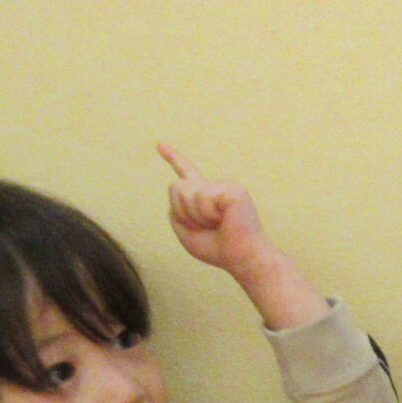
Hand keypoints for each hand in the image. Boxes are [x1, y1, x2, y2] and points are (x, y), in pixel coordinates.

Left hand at [159, 142, 272, 276]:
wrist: (242, 258)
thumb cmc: (219, 250)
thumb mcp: (187, 234)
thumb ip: (176, 214)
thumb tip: (180, 193)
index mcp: (204, 196)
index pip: (185, 173)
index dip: (173, 158)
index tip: (159, 144)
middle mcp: (214, 187)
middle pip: (176, 187)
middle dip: (183, 212)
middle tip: (207, 226)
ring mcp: (224, 186)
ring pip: (186, 192)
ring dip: (196, 215)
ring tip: (217, 224)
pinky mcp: (232, 189)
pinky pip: (203, 197)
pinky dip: (208, 214)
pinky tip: (224, 220)